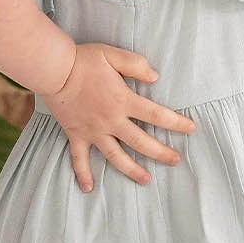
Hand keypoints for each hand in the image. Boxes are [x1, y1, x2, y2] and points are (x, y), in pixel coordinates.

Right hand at [40, 42, 196, 191]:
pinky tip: (89, 188)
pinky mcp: (76, 135)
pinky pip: (80, 159)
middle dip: (161, 153)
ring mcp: (93, 131)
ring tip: (146, 180)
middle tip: (175, 161)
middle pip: (141, 142)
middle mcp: (111, 121)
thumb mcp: (113, 54)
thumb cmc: (83, 60)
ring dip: (132, 169)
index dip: (176, 122)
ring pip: (116, 156)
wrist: (53, 69)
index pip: (156, 115)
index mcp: (123, 100)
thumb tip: (155, 77)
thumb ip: (136, 65)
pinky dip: (83, 174)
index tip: (191, 128)